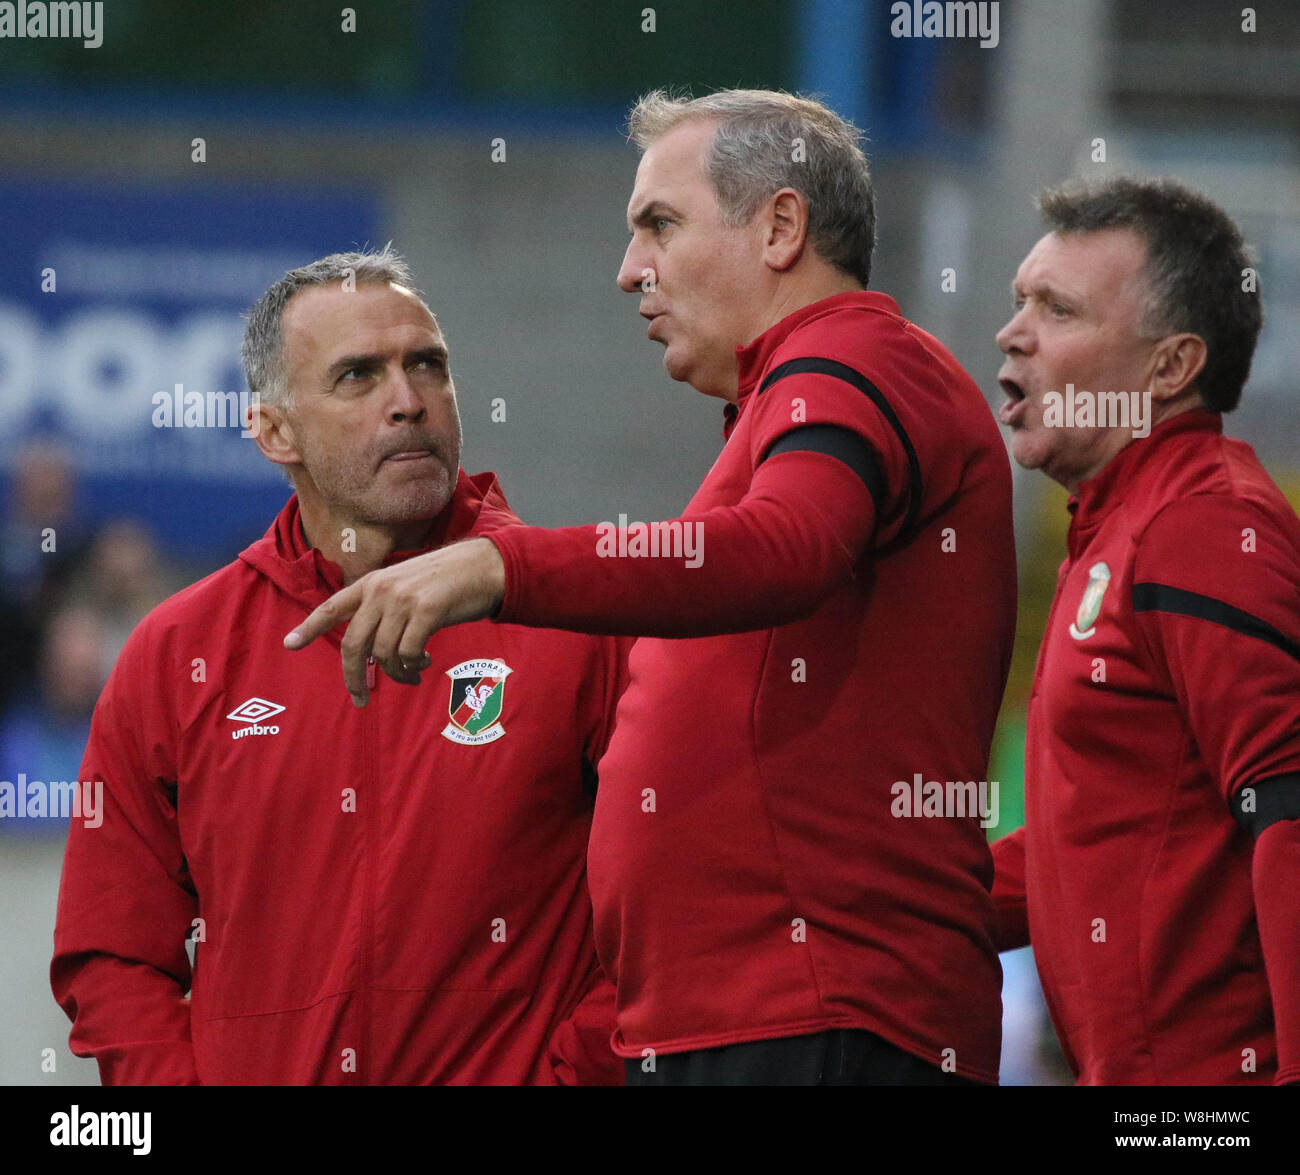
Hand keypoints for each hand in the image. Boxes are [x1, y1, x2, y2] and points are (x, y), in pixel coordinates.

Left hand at [283, 537, 505, 705]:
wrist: (483, 566)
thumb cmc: (447, 582)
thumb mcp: (406, 586)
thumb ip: (384, 608)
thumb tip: (372, 650)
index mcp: (372, 583)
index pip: (332, 607)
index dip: (309, 627)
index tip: (290, 645)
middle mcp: (382, 589)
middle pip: (353, 642)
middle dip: (353, 676)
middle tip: (360, 698)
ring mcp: (403, 599)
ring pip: (383, 652)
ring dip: (396, 673)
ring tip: (412, 675)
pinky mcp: (427, 610)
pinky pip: (408, 651)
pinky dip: (413, 664)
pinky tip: (424, 662)